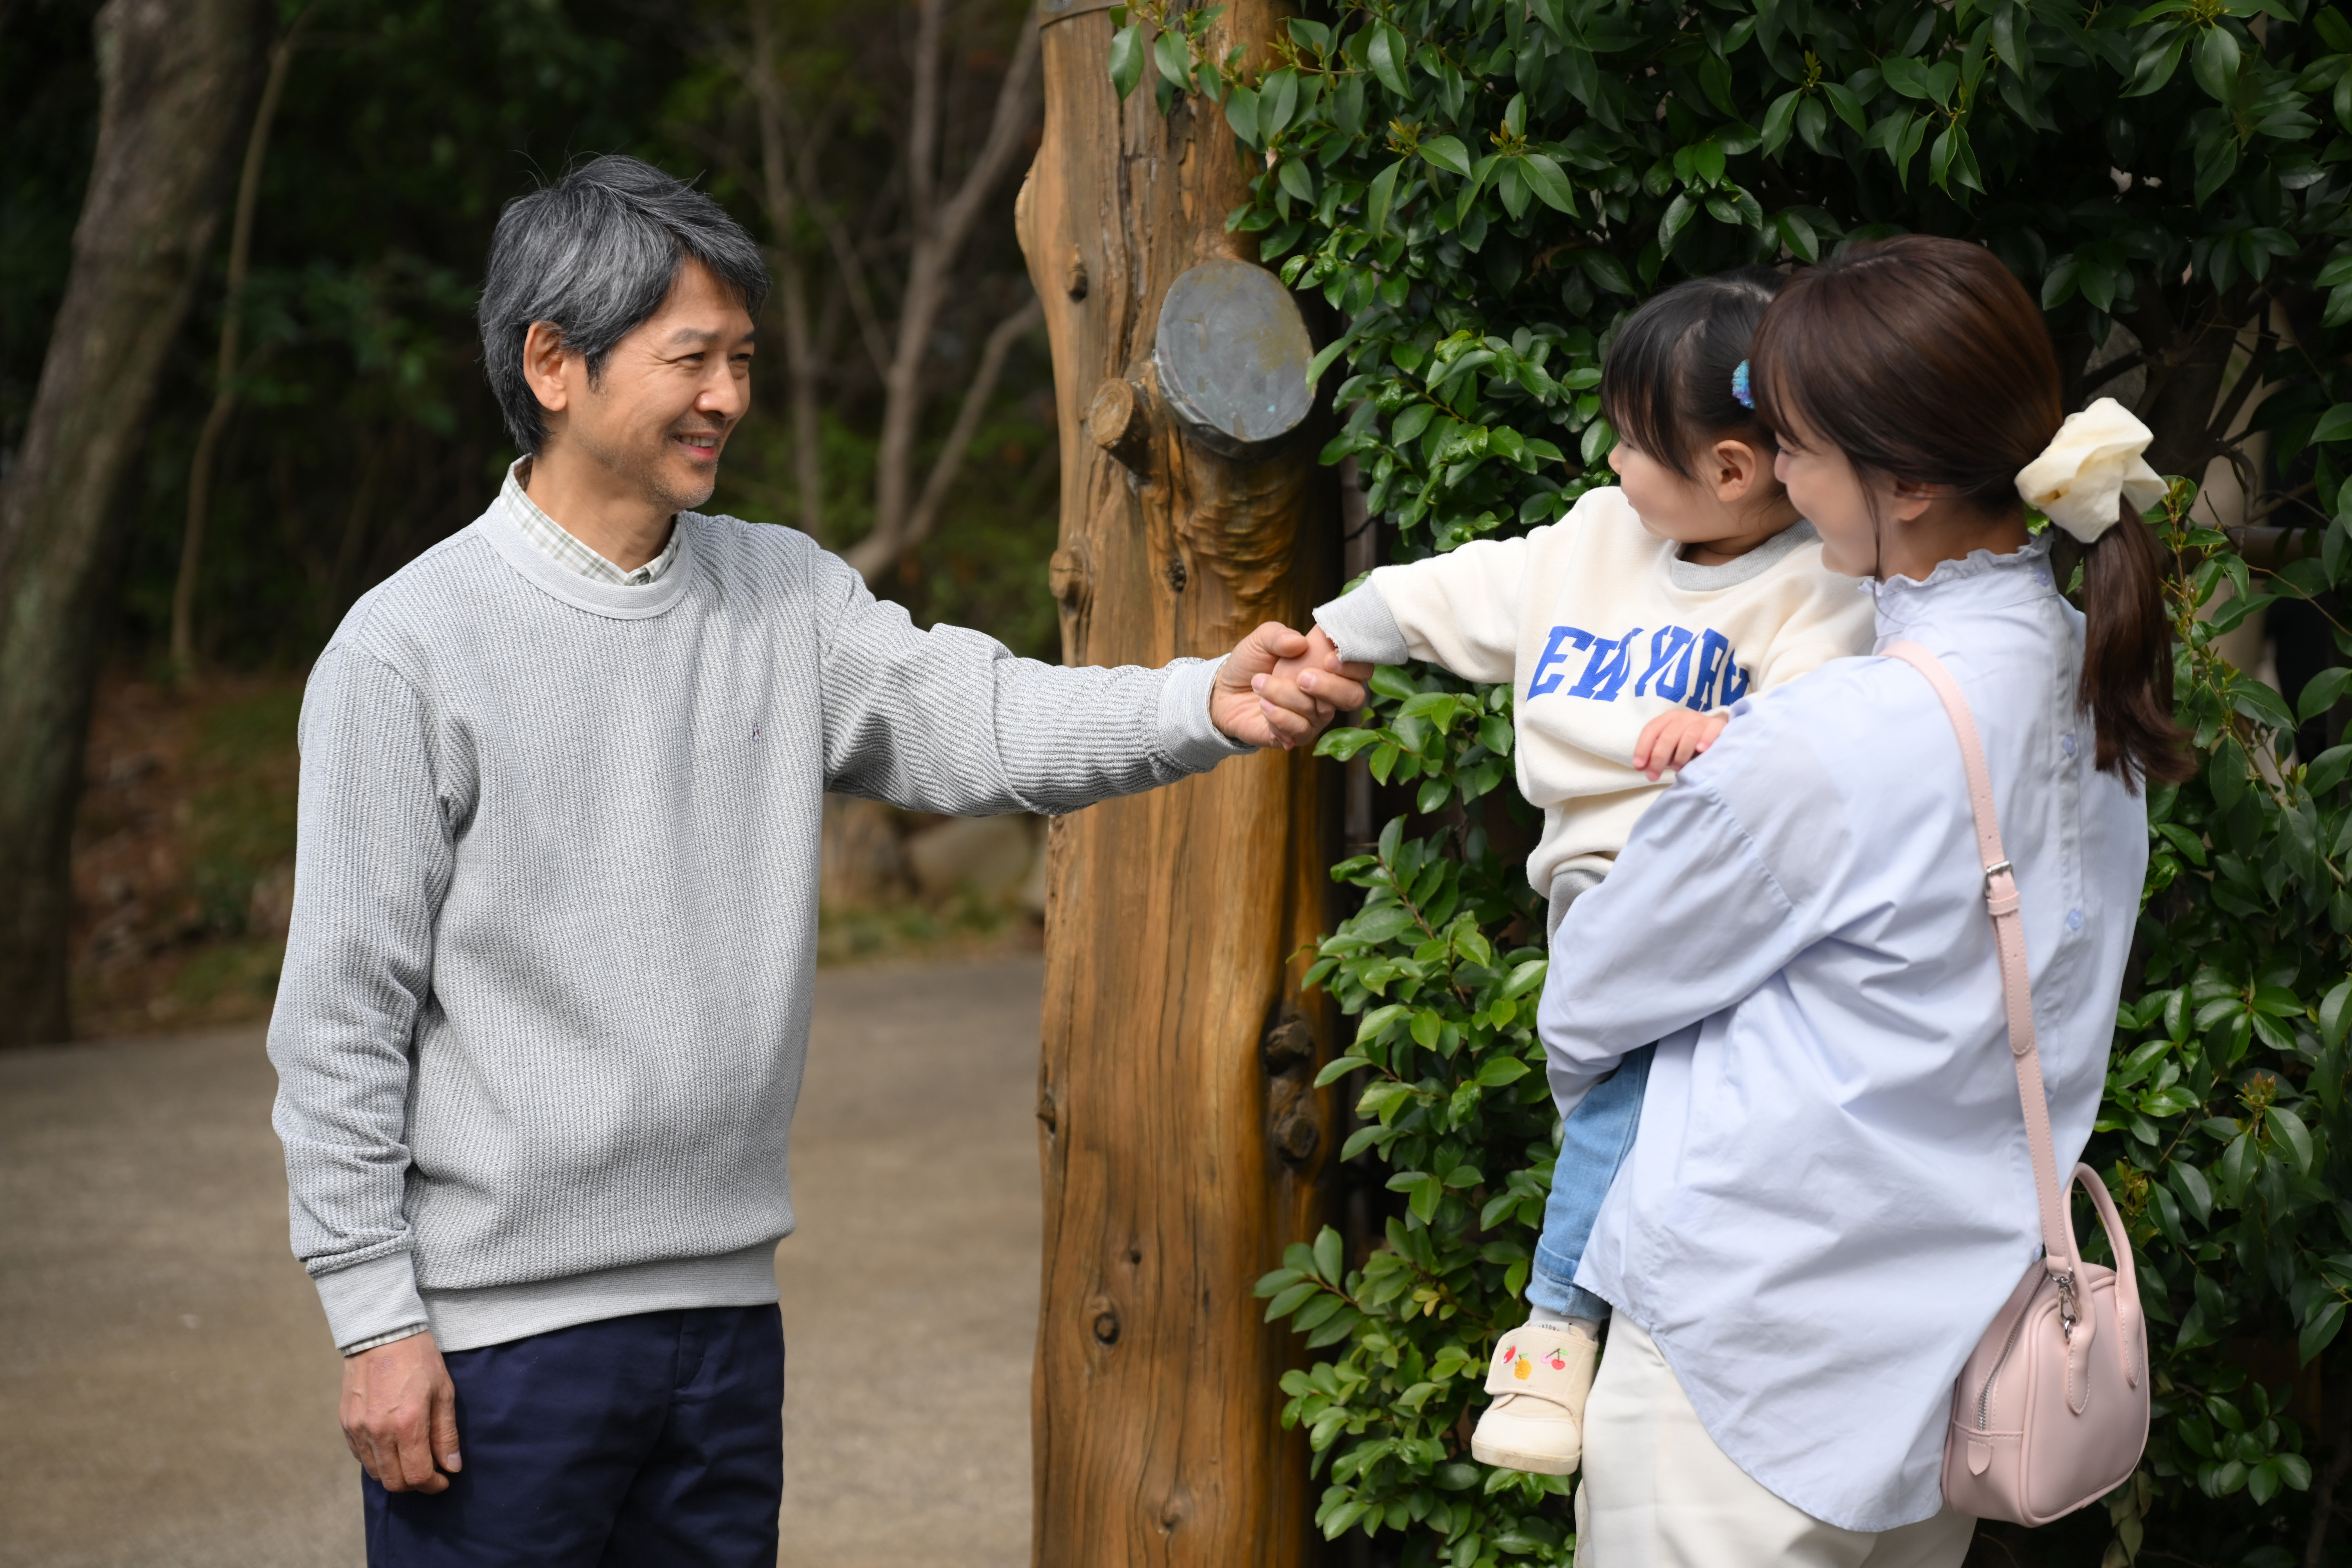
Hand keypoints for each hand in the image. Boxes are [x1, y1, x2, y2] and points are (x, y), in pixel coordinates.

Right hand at [341, 1332, 460, 1493]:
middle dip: (415, 1485)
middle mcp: (378, 1432)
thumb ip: (446, 1433)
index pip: (418, 1475)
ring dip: (395, 1474)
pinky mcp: (346, 1423)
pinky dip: (377, 1460)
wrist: (381, 1333)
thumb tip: (452, 1466)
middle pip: (394, 1481)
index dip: (433, 1485)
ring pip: (375, 1472)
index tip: (444, 1481)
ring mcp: (358, 1429)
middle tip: (429, 1474)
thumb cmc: (419, 1359)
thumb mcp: (443, 1392)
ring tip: (411, 1460)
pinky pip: (360, 1456)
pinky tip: (391, 1448)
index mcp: (407, 1424)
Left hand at [1213, 622, 1371, 749]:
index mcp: (1329, 667)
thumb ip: (1279, 635)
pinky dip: (1280, 716)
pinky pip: (1300, 731)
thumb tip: (1299, 643)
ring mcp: (1315, 717)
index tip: (1329, 659)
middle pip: (1353, 697)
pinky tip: (1264, 705)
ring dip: (1286, 696)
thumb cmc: (1252, 663)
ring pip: (1319, 712)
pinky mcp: (1297, 736)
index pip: (1361, 669)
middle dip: (1329, 687)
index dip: (1354, 665)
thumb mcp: (1261, 640)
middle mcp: (1329, 695)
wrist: (1225, 691)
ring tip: (1260, 682)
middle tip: (1301, 677)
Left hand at [1632, 709, 1729, 780]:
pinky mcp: (1717, 726)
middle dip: (1658, 757)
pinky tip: (1701, 750)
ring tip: (1677, 767)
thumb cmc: (1687, 744)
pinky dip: (1705, 740)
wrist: (1715, 736)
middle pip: (1667, 735)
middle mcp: (1683, 717)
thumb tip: (1641, 766)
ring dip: (1680, 753)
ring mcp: (1701, 720)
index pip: (1651, 730)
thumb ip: (1657, 754)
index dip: (1642, 747)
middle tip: (1653, 776)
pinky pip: (1711, 731)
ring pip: (1688, 734)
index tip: (1638, 766)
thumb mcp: (1670, 748)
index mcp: (1667, 719)